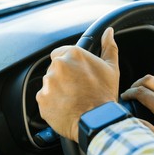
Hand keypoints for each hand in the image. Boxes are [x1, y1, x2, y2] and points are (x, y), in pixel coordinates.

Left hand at [36, 27, 119, 141]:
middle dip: (64, 78)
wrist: (97, 121)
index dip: (70, 65)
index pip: (61, 53)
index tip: (77, 75)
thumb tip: (109, 32)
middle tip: (78, 89)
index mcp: (73, 54)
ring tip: (73, 100)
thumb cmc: (105, 96)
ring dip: (58, 90)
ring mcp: (48, 83)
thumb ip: (108, 47)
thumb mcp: (111, 69)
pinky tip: (66, 108)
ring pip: (50, 84)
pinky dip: (53, 103)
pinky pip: (45, 99)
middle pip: (55, 69)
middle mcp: (57, 66)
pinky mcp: (42, 99)